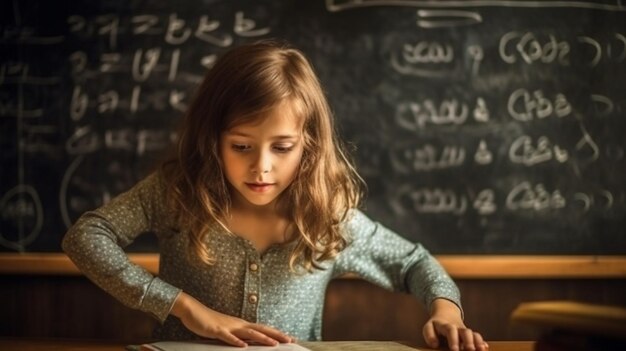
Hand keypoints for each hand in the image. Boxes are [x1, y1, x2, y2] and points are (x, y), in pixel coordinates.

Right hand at [171, 292, 294, 346]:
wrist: (192, 310)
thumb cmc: (209, 322)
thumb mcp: (226, 330)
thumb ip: (237, 336)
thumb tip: (248, 343)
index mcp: (241, 325)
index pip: (262, 329)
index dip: (276, 333)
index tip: (289, 338)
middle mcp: (238, 324)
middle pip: (261, 329)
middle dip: (276, 335)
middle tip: (290, 340)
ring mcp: (228, 327)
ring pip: (248, 333)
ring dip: (262, 338)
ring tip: (274, 344)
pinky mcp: (216, 330)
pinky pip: (227, 337)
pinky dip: (236, 341)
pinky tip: (243, 346)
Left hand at [422, 298, 487, 350]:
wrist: (446, 315)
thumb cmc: (436, 326)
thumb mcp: (428, 328)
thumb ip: (429, 335)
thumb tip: (434, 344)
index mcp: (446, 326)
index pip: (450, 330)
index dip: (453, 339)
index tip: (454, 350)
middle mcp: (458, 328)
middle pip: (465, 331)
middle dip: (468, 340)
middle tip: (470, 349)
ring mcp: (465, 332)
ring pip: (473, 334)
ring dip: (478, 341)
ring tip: (481, 349)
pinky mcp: (470, 336)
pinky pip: (478, 337)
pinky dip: (482, 342)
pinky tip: (485, 348)